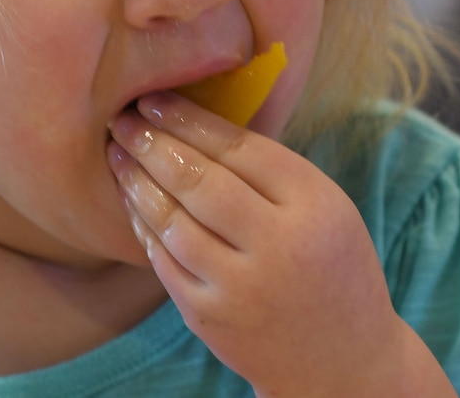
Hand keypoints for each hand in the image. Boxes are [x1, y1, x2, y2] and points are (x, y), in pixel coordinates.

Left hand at [107, 92, 453, 397]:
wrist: (341, 362)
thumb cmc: (334, 270)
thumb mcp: (330, 209)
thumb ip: (276, 173)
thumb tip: (200, 124)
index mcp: (315, 206)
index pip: (241, 148)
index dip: (190, 119)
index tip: (156, 97)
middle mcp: (278, 246)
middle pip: (200, 181)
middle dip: (153, 143)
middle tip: (123, 117)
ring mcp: (240, 287)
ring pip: (173, 222)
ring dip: (138, 182)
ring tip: (118, 154)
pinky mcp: (210, 318)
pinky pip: (164, 262)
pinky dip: (144, 226)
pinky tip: (132, 201)